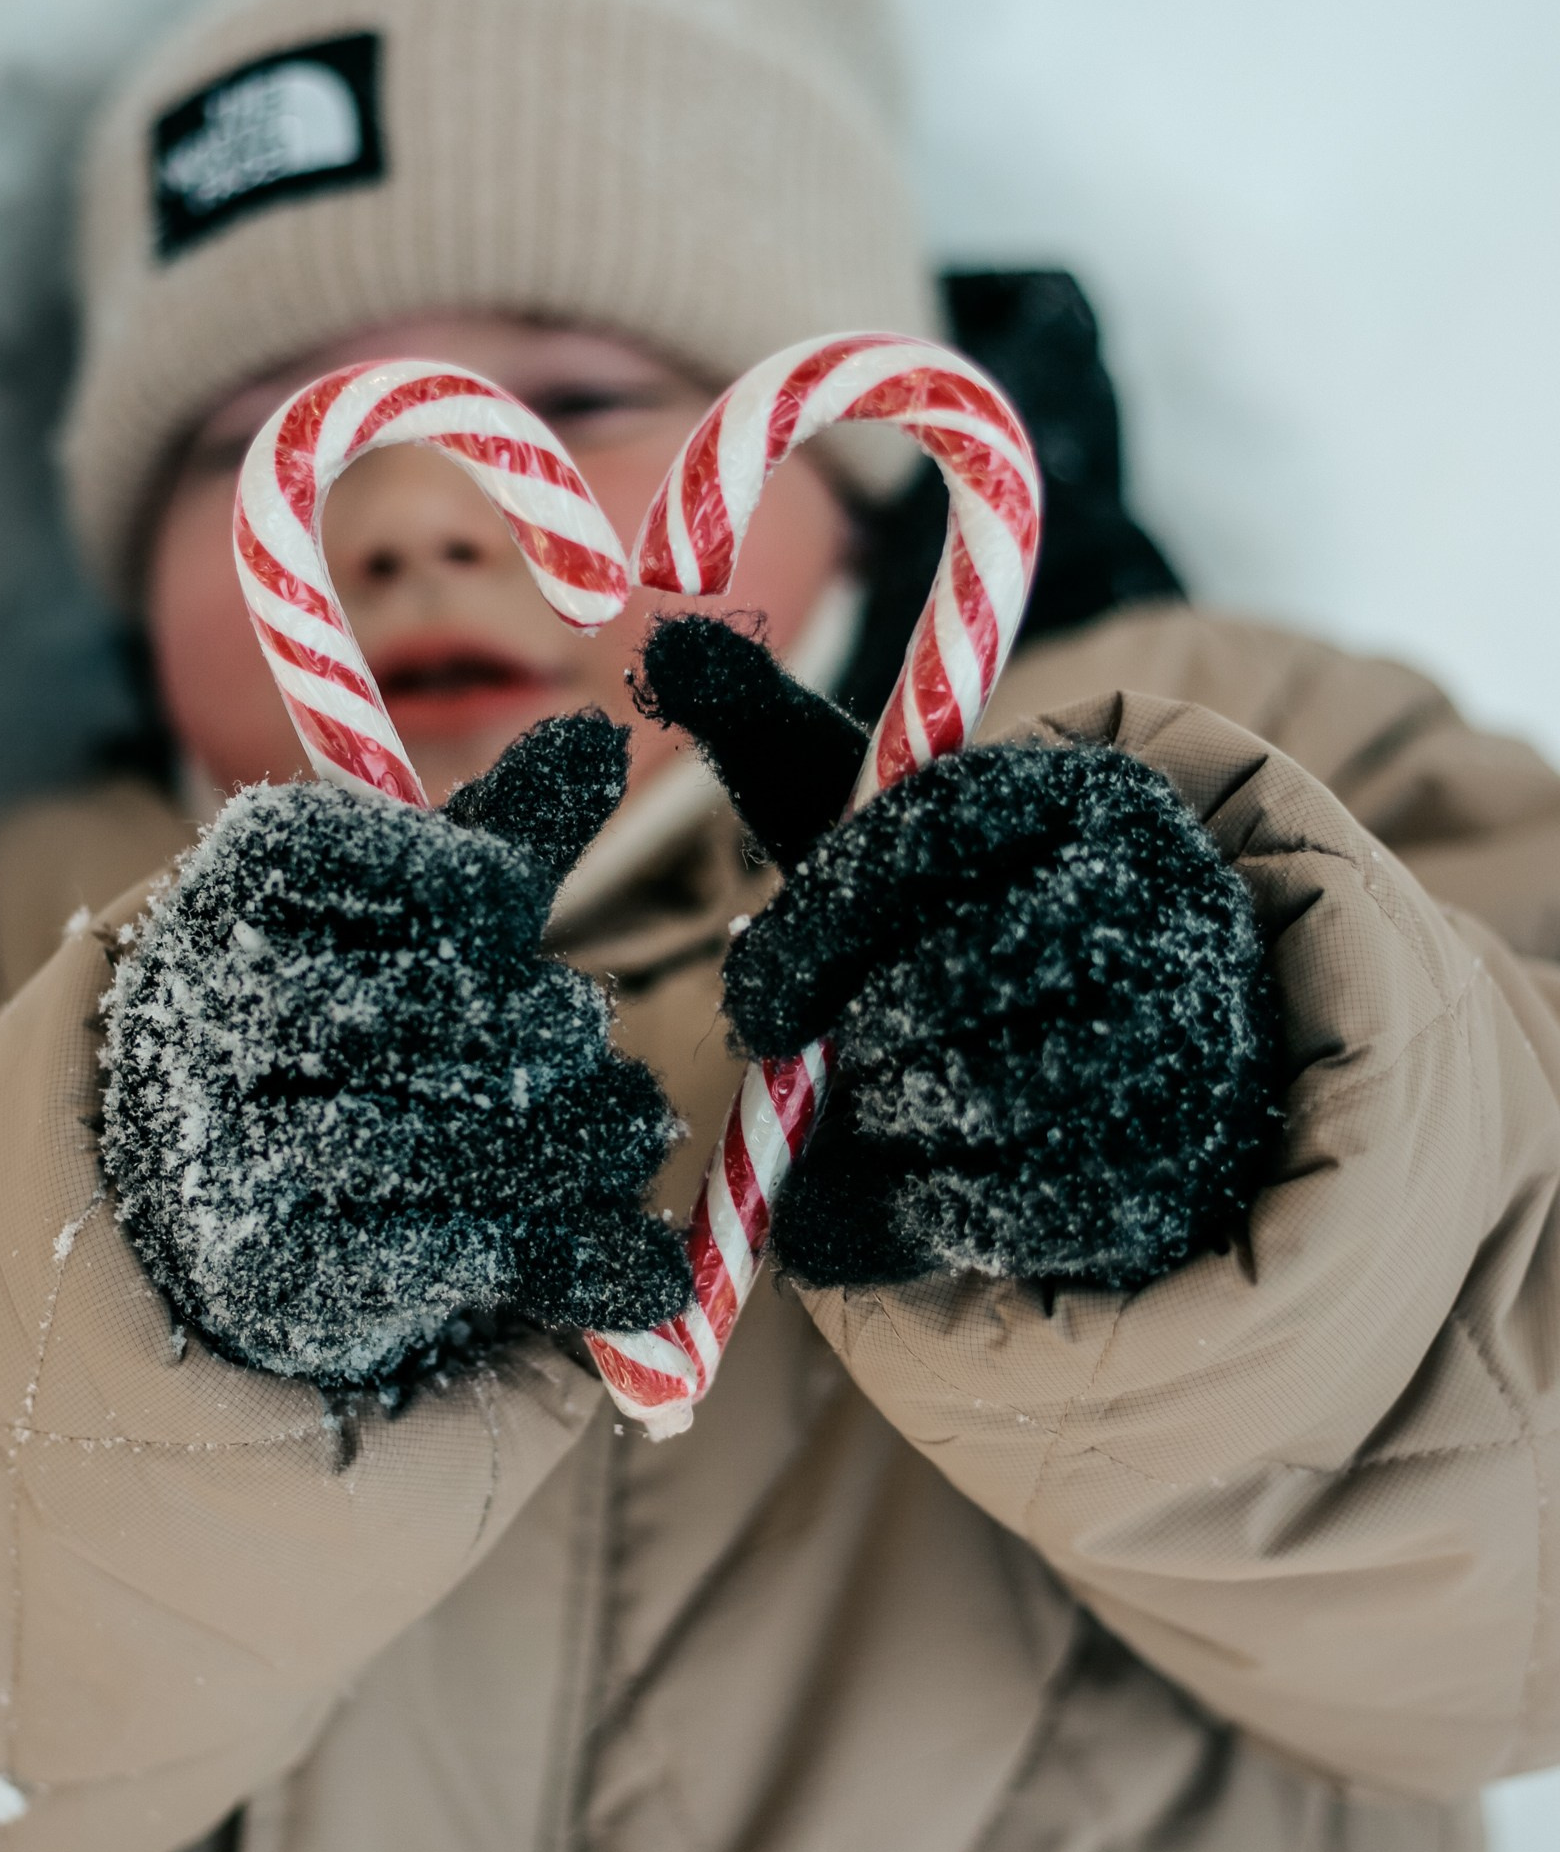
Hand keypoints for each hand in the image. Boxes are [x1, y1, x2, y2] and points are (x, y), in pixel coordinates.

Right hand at [99, 713, 691, 1407]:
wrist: (181, 1178)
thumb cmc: (326, 1000)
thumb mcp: (395, 904)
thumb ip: (496, 834)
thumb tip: (596, 734)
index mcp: (245, 881)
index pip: (418, 869)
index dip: (487, 890)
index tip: (515, 911)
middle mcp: (215, 1008)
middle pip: (442, 1008)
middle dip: (546, 1029)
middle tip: (590, 1032)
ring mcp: (229, 1147)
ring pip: (456, 1138)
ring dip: (579, 1143)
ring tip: (633, 1130)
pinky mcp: (267, 1271)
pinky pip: (452, 1254)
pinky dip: (566, 1258)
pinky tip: (635, 1264)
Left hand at [637, 614, 1280, 1290]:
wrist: (1141, 1065)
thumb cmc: (971, 922)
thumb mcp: (888, 826)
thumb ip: (783, 741)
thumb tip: (668, 642)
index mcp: (1086, 789)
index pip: (925, 831)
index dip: (816, 926)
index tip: (758, 997)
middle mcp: (1163, 895)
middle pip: (943, 977)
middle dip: (848, 1034)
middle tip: (814, 1056)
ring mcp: (1183, 1037)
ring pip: (970, 1096)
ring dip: (879, 1118)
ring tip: (873, 1101)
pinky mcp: (1168, 1169)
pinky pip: (997, 1209)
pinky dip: (913, 1209)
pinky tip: (910, 1177)